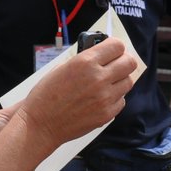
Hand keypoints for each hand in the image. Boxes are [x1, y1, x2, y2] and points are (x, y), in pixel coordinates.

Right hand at [21, 38, 135, 146]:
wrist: (41, 124)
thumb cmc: (46, 95)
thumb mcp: (62, 67)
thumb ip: (85, 60)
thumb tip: (103, 55)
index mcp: (85, 62)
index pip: (117, 46)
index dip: (115, 47)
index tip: (112, 50)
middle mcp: (98, 78)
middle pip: (129, 62)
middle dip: (123, 61)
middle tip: (115, 64)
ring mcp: (105, 97)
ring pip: (128, 82)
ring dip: (119, 80)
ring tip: (106, 83)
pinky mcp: (107, 114)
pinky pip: (121, 100)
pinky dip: (114, 98)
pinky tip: (101, 98)